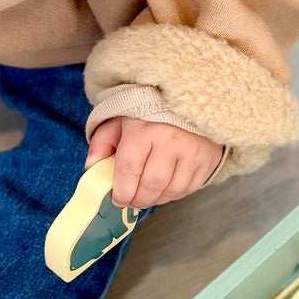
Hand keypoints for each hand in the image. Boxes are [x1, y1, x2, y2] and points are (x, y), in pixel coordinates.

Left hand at [85, 118, 223, 208]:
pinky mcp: (207, 160)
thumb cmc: (151, 111)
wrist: (191, 98)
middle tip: (131, 200)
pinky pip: (188, 189)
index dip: (121, 191)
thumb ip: (103, 142)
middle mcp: (171, 141)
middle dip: (137, 200)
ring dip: (156, 198)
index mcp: (144, 129)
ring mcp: (193, 151)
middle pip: (151, 185)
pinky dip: (174, 193)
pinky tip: (165, 186)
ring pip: (171, 191)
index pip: (129, 170)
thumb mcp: (121, 118)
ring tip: (147, 193)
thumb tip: (91, 168)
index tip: (117, 198)